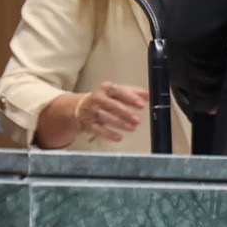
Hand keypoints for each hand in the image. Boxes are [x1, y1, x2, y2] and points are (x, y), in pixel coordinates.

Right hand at [37, 83, 151, 149]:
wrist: (78, 107)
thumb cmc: (103, 98)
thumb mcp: (117, 92)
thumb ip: (133, 93)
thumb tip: (149, 95)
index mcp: (106, 89)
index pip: (118, 91)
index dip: (130, 98)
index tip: (141, 104)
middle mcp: (97, 99)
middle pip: (112, 105)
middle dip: (125, 113)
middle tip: (137, 120)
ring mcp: (92, 112)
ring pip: (105, 117)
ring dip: (119, 123)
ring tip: (132, 128)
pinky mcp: (88, 124)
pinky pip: (98, 129)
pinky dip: (109, 134)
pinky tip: (119, 137)